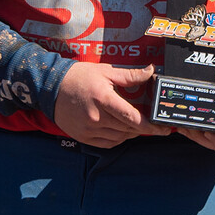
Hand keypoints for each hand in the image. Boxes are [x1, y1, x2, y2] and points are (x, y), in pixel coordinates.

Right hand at [54, 63, 170, 147]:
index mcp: (103, 98)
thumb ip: (130, 75)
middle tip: (155, 126)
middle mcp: (96, 117)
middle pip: (128, 129)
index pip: (132, 117)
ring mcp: (88, 129)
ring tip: (137, 125)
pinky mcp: (82, 137)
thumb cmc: (79, 77)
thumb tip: (151, 71)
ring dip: (131, 133)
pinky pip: (107, 143)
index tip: (163, 128)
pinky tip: (122, 131)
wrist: (51, 87)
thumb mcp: (105, 71)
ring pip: (119, 137)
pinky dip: (118, 139)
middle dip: (144, 129)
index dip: (150, 125)